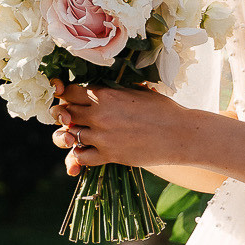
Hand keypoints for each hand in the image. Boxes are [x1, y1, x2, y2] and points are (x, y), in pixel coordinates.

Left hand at [51, 82, 199, 176]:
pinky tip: (88, 151)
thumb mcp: (136, 90)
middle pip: (64, 113)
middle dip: (65, 115)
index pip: (69, 92)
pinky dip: (79, 155)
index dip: (64, 95)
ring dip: (71, 135)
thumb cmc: (163, 110)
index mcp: (105, 94)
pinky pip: (80, 157)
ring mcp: (102, 136)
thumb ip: (114, 90)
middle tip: (72, 118)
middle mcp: (99, 114)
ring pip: (68, 136)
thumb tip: (101, 87)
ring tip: (79, 135)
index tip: (67, 98)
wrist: (180, 134)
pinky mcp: (109, 155)